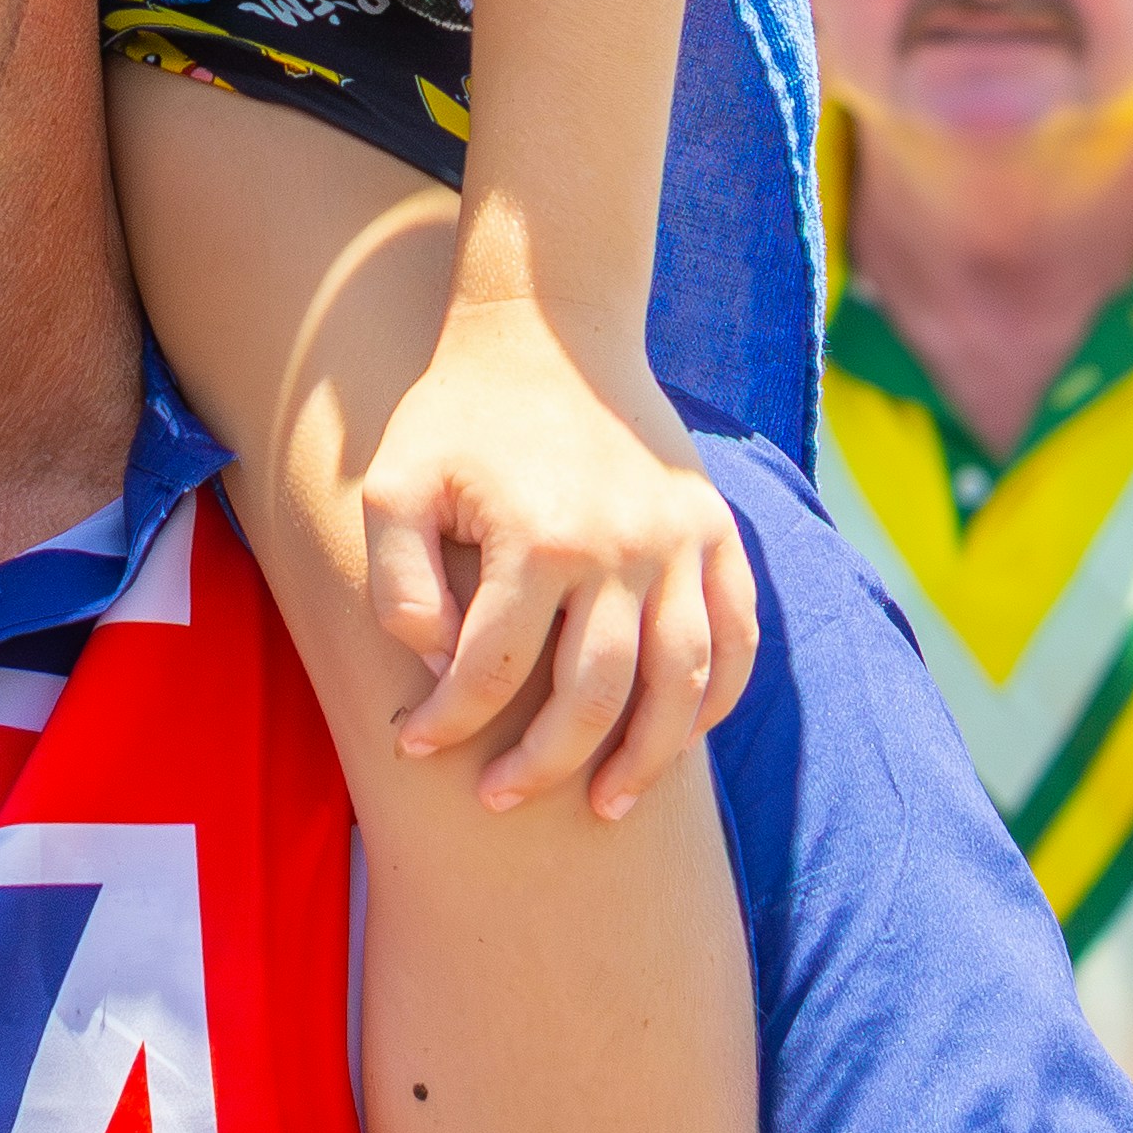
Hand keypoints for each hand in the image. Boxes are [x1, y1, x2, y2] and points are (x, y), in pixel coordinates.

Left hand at [359, 299, 760, 817]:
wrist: (549, 327)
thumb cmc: (458, 414)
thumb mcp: (395, 480)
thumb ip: (399, 581)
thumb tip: (440, 668)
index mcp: (537, 535)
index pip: (492, 669)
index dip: (450, 723)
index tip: (415, 749)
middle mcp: (621, 544)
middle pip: (595, 695)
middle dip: (544, 763)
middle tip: (500, 800)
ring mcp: (679, 539)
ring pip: (681, 683)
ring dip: (647, 757)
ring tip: (607, 805)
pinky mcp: (714, 528)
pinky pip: (737, 636)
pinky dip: (717, 699)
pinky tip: (680, 739)